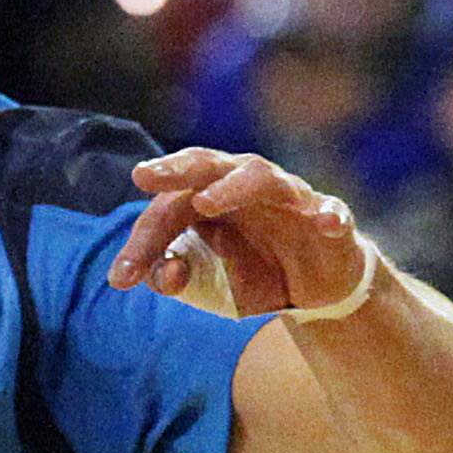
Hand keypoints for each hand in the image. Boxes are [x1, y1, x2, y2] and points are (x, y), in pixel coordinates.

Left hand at [118, 148, 372, 318]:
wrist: (313, 288)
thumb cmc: (254, 272)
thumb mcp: (207, 283)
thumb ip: (176, 277)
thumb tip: (160, 275)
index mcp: (209, 196)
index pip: (168, 209)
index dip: (143, 243)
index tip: (121, 279)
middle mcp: (244, 185)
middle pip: (208, 165)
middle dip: (176, 169)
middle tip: (144, 176)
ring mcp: (288, 198)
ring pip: (261, 178)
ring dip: (233, 187)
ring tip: (205, 203)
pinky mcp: (329, 218)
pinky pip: (331, 210)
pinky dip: (329, 214)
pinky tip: (326, 221)